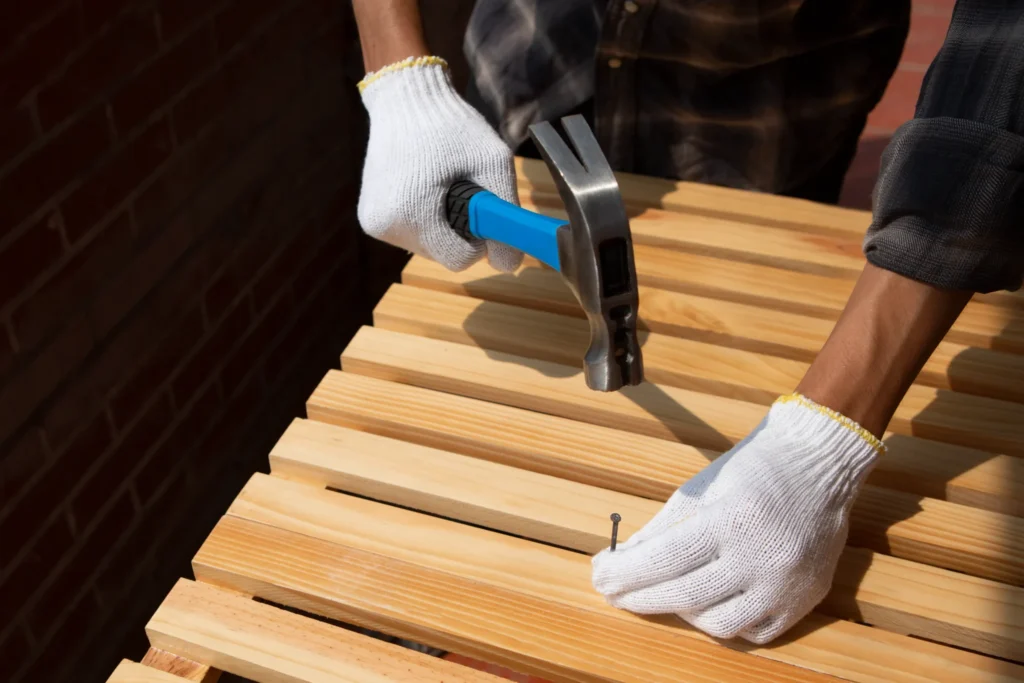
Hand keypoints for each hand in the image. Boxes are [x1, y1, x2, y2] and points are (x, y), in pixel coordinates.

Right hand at [356, 57, 521, 271]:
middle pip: (443, 255)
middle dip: (459, 231)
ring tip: (440, 184)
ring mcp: (374, 223)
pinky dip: (423, 220)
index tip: (481, 208)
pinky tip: (422, 188)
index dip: (479, 239)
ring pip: (427, 247)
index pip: (459, 259)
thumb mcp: (492, 163)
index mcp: (414, 213)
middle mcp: (387, 225)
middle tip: (461, 190)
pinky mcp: (369, 218)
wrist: (406, 99)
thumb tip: (509, 265)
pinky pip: (409, 234)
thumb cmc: (452, 126)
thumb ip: (505, 214)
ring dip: (441, 226)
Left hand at [591, 394, 882, 643]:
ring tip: (668, 592)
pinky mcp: (805, 600)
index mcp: (732, 520)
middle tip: (614, 592)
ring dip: (682, 612)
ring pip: (718, 624)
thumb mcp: (699, 488)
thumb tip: (623, 562)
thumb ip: (662, 528)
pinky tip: (708, 603)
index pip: (665, 559)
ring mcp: (786, 585)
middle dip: (640, 597)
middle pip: (685, 596)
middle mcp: (762, 557)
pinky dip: (724, 622)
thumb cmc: (751, 470)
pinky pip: (754, 632)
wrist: (817, 464)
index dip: (626, 573)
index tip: (600, 575)